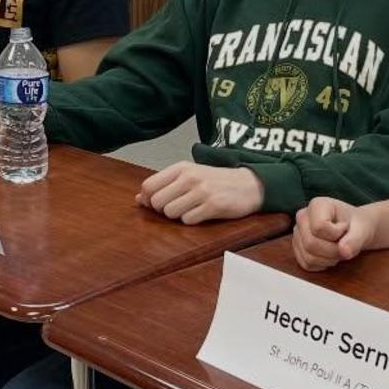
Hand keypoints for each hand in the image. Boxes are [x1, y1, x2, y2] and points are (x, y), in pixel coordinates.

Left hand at [135, 162, 264, 224]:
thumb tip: (139, 199)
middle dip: (163, 210)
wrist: (249, 184)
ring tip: (191, 209)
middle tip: (177, 207)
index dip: (148, 200)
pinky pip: (188, 221)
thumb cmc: (215, 181)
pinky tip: (202, 213)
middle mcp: (190, 177)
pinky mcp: (213, 205)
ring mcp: (202, 191)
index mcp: (181, 167)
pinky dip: (192, 221)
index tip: (156, 204)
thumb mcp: (189, 176)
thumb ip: (164, 185)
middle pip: (157, 202)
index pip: (149, 185)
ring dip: (178, 216)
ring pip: (170, 213)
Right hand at [292, 197, 376, 270]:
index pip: (319, 227)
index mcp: (317, 205)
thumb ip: (354, 240)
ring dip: (329, 259)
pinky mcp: (297, 249)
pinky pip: (307, 264)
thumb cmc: (356, 226)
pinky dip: (322, 264)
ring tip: (338, 249)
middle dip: (333, 251)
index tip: (345, 227)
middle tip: (345, 245)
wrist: (354, 230)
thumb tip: (344, 252)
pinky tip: (330, 255)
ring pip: (308, 257)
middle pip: (311, 243)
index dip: (337, 234)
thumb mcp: (361, 230)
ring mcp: (297, 234)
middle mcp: (302, 217)